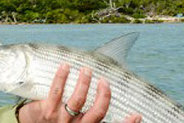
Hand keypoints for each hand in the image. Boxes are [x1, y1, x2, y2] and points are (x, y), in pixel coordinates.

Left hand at [17, 64, 141, 122]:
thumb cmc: (55, 120)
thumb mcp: (73, 119)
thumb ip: (86, 110)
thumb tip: (101, 91)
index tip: (137, 114)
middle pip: (96, 113)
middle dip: (103, 95)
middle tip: (104, 80)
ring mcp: (61, 119)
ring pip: (77, 101)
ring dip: (84, 83)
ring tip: (87, 70)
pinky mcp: (46, 111)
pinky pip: (56, 92)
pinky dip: (61, 77)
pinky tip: (65, 66)